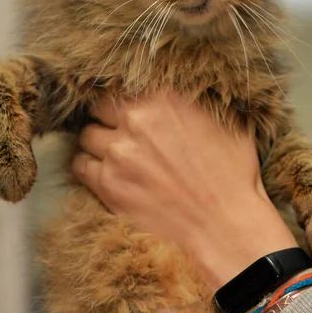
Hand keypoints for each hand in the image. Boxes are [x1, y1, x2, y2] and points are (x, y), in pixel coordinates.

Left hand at [73, 92, 296, 289]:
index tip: (126, 113)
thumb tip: (175, 97)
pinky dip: (88, 167)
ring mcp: (118, 152)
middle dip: (108, 119)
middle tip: (119, 134)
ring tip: (111, 155)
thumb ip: (189, 103)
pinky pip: (79, 165)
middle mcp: (136, 120)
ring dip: (96, 144)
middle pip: (99, 109)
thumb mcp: (222, 121)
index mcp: (163, 98)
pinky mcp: (107, 184)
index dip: (124, 103)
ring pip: (87, 136)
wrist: (224, 224)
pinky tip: (102, 172)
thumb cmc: (231, 174)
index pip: (122, 88)